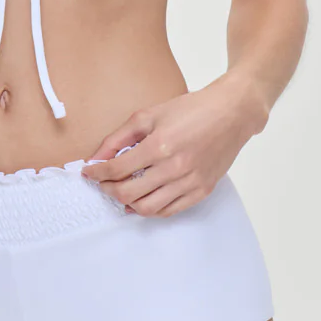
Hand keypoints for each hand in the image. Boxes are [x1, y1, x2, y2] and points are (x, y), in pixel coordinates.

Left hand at [80, 77, 262, 217]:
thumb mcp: (149, 115)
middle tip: (103, 183)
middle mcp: (174, 168)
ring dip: (128, 203)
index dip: (97, 173)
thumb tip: (97, 157)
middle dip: (108, 190)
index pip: (117, 169)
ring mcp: (190, 182)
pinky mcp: (202, 190)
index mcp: (159, 145)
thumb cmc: (192, 110)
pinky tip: (143, 199)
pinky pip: (170, 211)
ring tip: (121, 192)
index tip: (90, 173)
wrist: (231, 113)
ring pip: (148, 208)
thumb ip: (119, 137)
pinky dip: (151, 209)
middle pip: (128, 193)